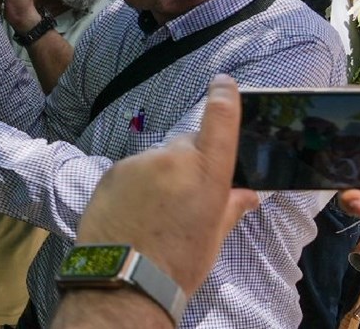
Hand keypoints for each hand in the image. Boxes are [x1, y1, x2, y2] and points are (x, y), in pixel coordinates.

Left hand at [76, 75, 258, 294]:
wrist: (125, 277)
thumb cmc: (178, 262)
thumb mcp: (213, 236)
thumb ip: (230, 206)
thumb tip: (247, 194)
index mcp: (206, 174)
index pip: (219, 122)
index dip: (224, 99)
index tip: (223, 82)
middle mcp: (172, 160)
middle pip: (186, 146)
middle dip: (189, 162)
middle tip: (186, 195)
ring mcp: (138, 163)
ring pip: (156, 161)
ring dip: (159, 176)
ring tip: (155, 212)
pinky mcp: (111, 172)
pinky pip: (131, 172)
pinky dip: (135, 185)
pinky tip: (134, 212)